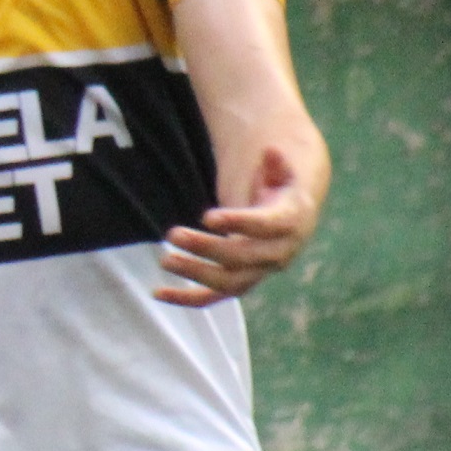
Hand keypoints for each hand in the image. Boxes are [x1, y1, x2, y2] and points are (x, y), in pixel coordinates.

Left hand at [156, 143, 316, 304]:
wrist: (292, 220)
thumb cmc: (280, 190)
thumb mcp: (283, 172)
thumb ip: (277, 163)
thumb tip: (271, 152)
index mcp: (289, 224)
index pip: (264, 227)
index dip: (237, 223)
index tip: (207, 216)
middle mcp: (277, 254)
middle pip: (240, 258)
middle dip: (206, 248)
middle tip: (173, 234)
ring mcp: (258, 273)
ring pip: (227, 282)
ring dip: (194, 273)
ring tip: (165, 259)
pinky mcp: (239, 285)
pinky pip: (213, 297)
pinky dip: (186, 298)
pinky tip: (158, 292)